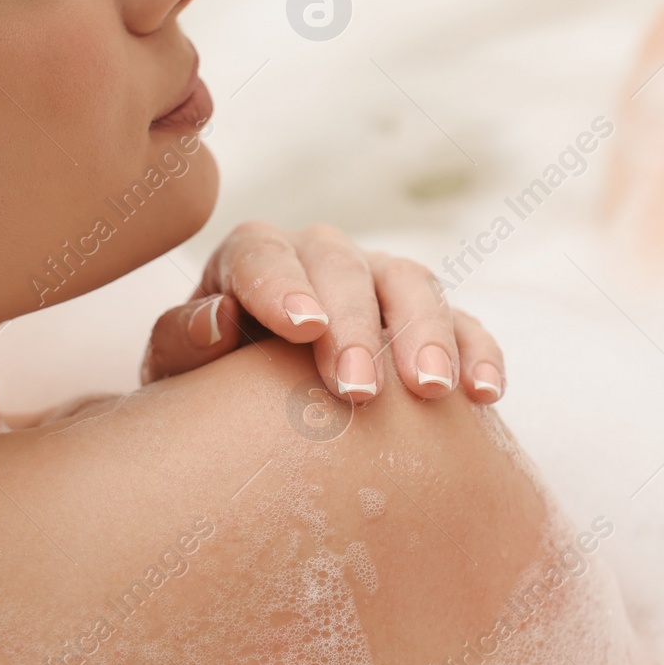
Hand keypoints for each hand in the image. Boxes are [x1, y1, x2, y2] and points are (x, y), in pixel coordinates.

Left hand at [140, 222, 505, 404]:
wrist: (259, 411)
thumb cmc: (209, 388)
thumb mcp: (178, 372)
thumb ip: (184, 342)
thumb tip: (217, 320)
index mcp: (253, 257)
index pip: (263, 254)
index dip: (282, 286)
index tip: (301, 328)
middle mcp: (322, 257)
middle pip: (344, 269)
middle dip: (355, 328)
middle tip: (357, 390)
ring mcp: (381, 283)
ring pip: (412, 283)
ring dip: (425, 335)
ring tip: (429, 391)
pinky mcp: (430, 320)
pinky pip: (466, 324)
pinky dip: (479, 352)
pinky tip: (485, 393)